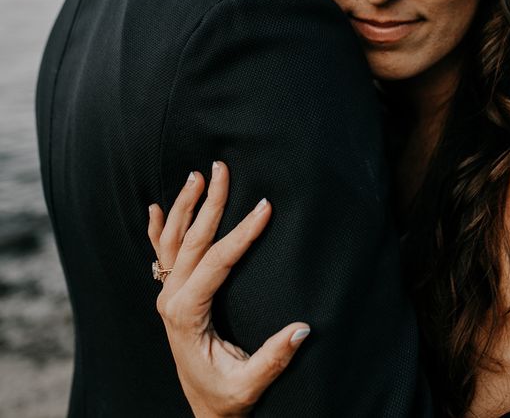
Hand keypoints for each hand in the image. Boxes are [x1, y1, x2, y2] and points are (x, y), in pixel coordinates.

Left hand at [148, 162, 310, 417]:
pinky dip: (156, 229)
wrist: (203, 410)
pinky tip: (154, 207)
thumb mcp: (249, 383)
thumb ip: (274, 357)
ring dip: (183, 205)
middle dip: (209, 202)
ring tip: (196, 175)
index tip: (265, 208)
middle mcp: (171, 299)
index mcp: (186, 314)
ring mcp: (167, 295)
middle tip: (223, 169)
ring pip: (170, 241)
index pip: (216, 262)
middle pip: (191, 240)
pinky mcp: (171, 296)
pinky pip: (160, 255)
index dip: (242, 233)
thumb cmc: (225, 396)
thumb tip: (303, 328)